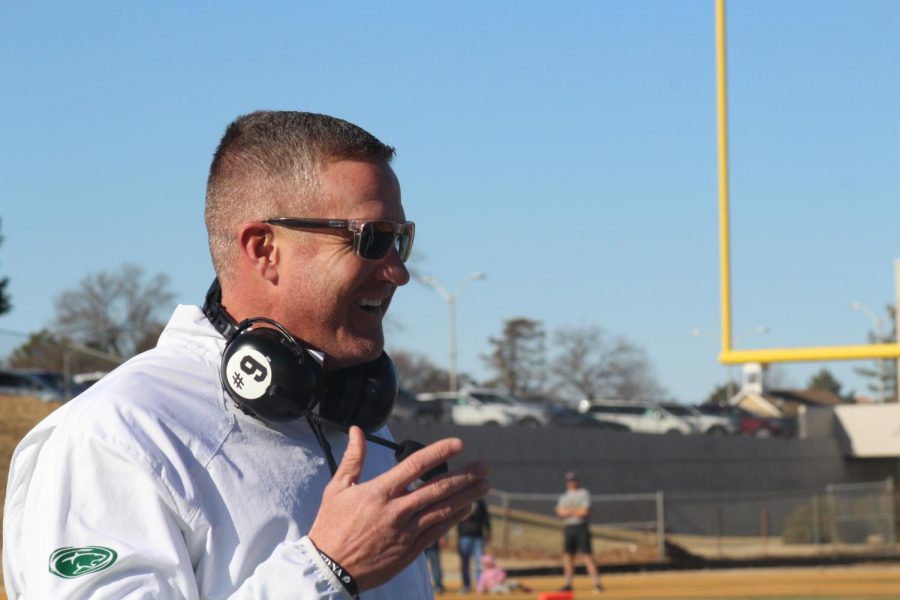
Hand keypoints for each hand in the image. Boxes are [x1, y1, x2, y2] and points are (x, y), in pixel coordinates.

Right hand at [308, 427, 489, 590]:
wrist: (329, 569)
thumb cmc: (331, 527)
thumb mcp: (337, 489)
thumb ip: (353, 458)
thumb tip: (358, 431)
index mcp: (379, 492)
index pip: (415, 465)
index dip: (439, 452)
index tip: (458, 443)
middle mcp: (396, 511)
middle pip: (438, 488)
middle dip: (465, 475)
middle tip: (485, 466)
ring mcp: (405, 532)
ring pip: (443, 510)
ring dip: (467, 496)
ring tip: (484, 485)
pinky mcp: (409, 550)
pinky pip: (437, 531)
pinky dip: (454, 518)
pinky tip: (466, 508)